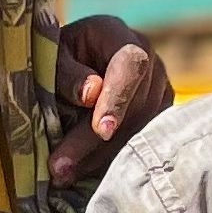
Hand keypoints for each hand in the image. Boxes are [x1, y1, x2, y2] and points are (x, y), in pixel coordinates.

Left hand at [49, 15, 174, 188]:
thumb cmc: (57, 55)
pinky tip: (84, 171)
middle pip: (134, 105)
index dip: (118, 99)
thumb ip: (66, 72)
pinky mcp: (160, 110)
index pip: (130, 67)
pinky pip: (143, 138)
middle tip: (60, 168)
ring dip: (101, 156)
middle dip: (94, 141)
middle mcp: (149, 59)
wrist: (76, 58)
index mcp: (119, 36)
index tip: (102, 130)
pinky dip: (113, 158)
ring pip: (141, 127)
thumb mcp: (51, 56)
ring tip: (64, 175)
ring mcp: (160, 85)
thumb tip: (90, 94)